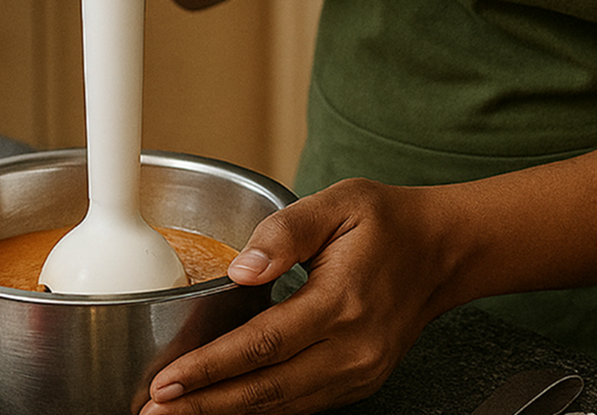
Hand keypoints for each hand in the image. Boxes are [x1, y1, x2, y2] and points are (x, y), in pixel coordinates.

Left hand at [142, 180, 457, 414]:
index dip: (210, 367)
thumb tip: (241, 268)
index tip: (166, 381)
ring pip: (281, 405)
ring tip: (176, 413)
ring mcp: (359, 371)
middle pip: (266, 389)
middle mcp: (354, 347)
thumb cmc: (389, 223)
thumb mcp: (340, 202)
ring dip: (224, 413)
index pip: (264, 345)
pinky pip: (300, 404)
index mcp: (344, 301)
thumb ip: (285, 230)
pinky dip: (257, 408)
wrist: (443, 252)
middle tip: (152, 410)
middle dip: (204, 405)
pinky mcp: (359, 382)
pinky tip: (221, 405)